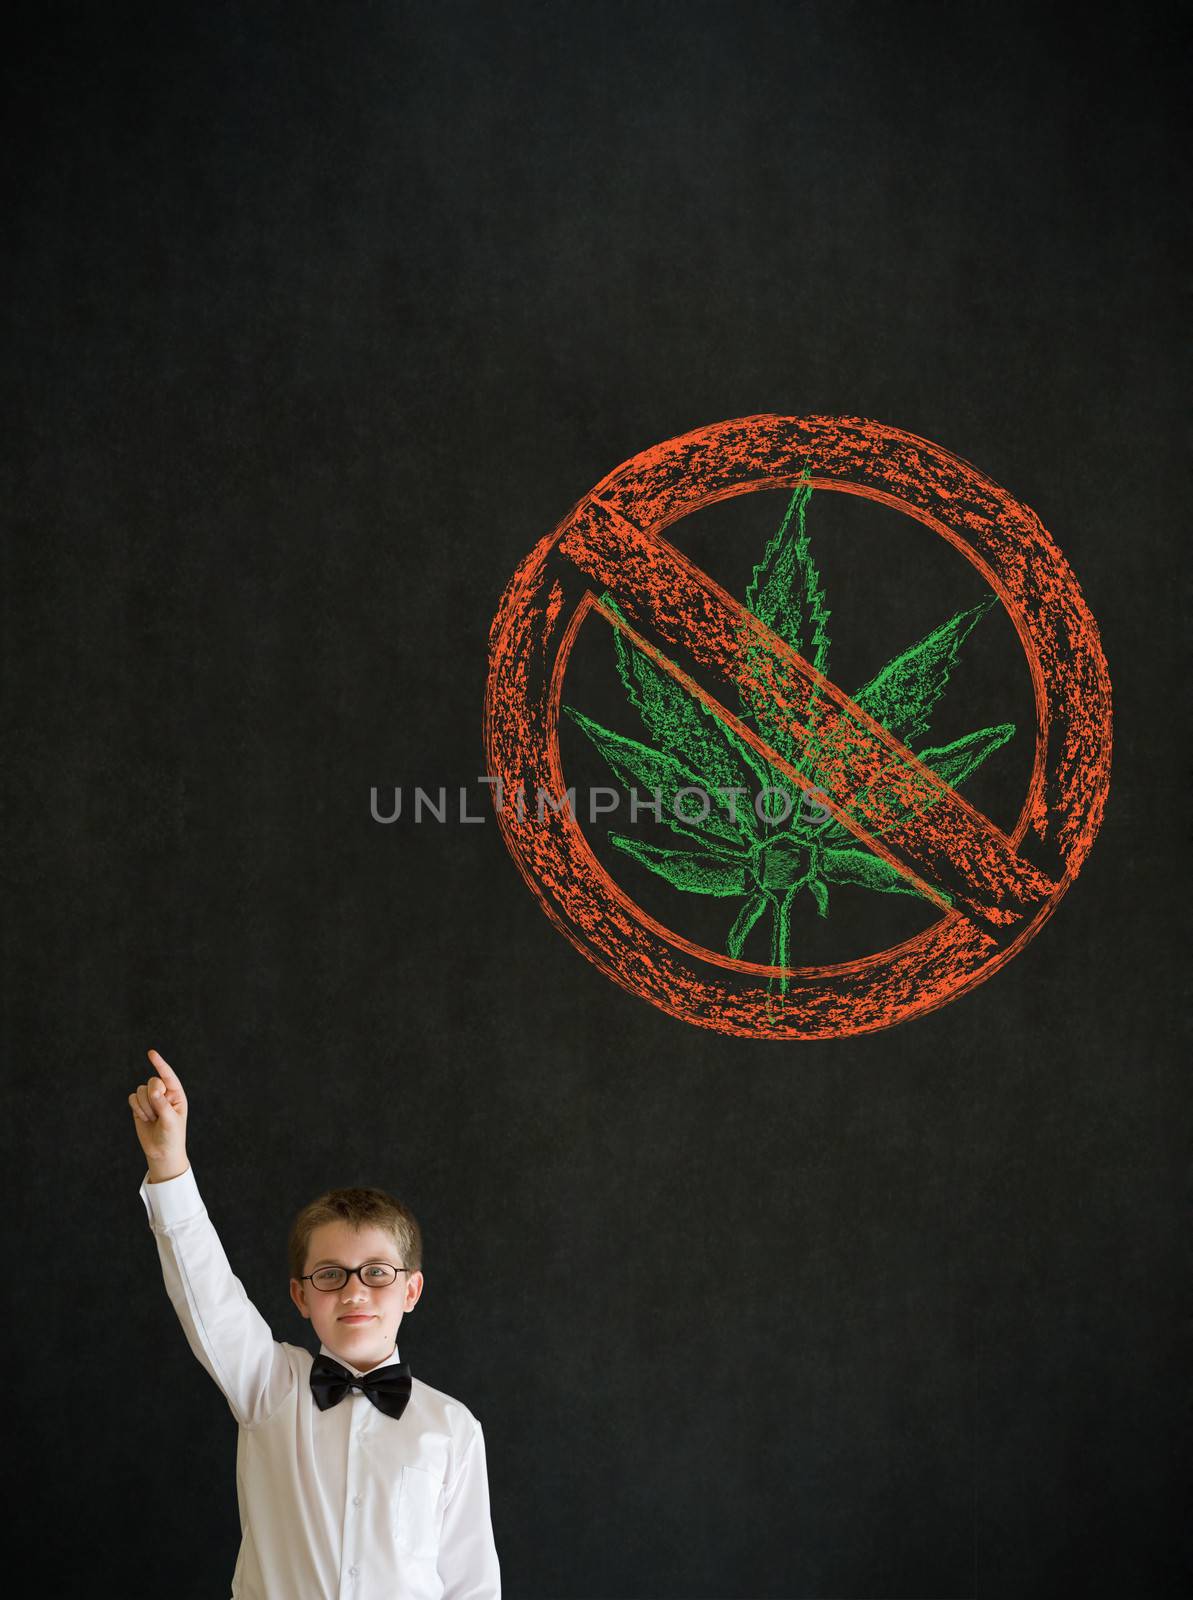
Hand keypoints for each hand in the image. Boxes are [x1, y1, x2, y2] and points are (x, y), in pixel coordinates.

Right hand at [129, 1048, 189, 1179]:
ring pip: (141, 1090)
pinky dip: (137, 1108)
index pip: (168, 1075)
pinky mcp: (139, 1106)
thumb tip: (153, 1089)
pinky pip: (132, 1098)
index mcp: (177, 1094)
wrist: (161, 1152)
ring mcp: (151, 1099)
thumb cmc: (171, 1136)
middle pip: (152, 1081)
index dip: (159, 1064)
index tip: (151, 1053)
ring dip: (145, 1106)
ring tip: (152, 1119)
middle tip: (157, 1113)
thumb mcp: (170, 1120)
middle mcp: (164, 1094)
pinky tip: (144, 1119)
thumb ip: (162, 1104)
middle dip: (152, 1096)